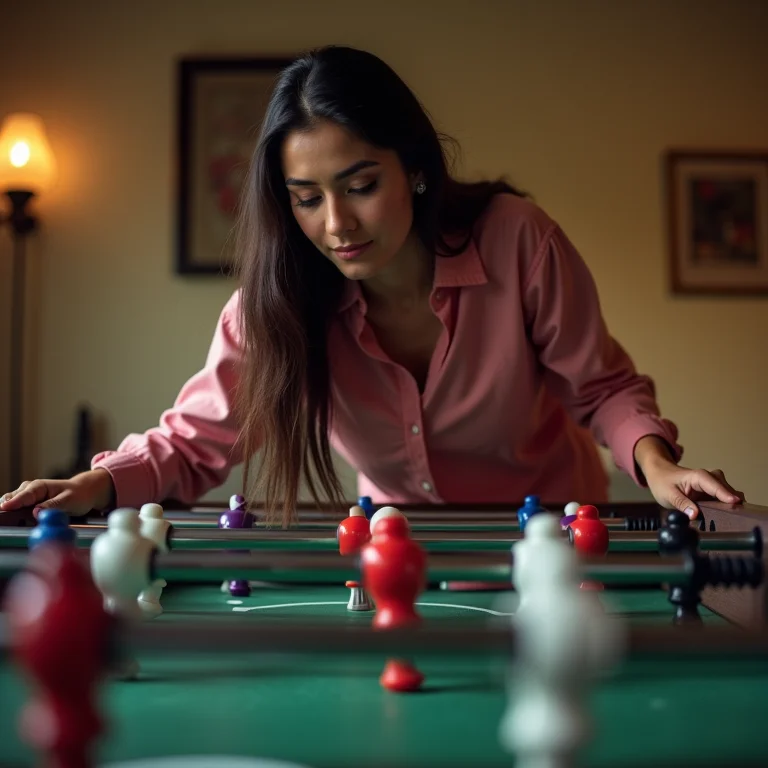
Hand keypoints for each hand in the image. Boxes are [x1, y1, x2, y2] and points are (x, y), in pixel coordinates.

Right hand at [0, 469, 114, 516]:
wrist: (85, 492)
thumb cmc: (78, 494)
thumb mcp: (68, 500)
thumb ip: (52, 506)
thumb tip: (36, 512)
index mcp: (39, 486)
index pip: (23, 495)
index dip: (13, 503)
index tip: (4, 508)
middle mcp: (29, 490)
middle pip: (11, 500)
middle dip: (7, 510)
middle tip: (5, 521)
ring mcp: (27, 498)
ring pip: (12, 506)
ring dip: (10, 514)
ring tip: (8, 523)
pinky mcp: (29, 506)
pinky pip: (17, 511)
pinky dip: (14, 517)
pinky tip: (15, 524)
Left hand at [643, 460, 744, 518]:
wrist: (660, 474)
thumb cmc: (663, 481)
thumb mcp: (668, 494)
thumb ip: (681, 504)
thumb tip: (694, 515)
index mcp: (699, 477)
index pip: (715, 486)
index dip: (726, 495)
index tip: (736, 503)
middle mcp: (709, 478)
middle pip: (727, 489)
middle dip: (732, 502)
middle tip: (734, 516)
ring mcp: (712, 485)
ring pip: (729, 493)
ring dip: (730, 505)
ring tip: (731, 518)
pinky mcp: (712, 492)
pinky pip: (724, 498)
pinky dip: (726, 506)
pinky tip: (725, 516)